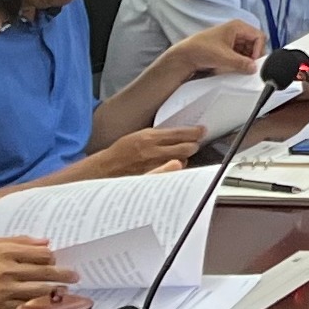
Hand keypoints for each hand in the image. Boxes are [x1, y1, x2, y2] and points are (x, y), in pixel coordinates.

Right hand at [0, 237, 72, 308]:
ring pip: (39, 291)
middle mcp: (6, 270)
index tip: (58, 259)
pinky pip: (24, 307)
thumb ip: (19, 241)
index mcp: (6, 252)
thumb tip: (45, 242)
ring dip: (55, 292)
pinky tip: (44, 304)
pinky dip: (36, 306)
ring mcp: (4, 290)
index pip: (41, 253)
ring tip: (64, 291)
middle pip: (45, 272)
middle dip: (64, 274)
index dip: (53, 257)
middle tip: (75, 276)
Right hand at [83, 126, 207, 177]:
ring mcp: (154, 166)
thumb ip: (157, 136)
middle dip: (193, 145)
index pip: (178, 133)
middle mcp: (153, 151)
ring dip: (185, 157)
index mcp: (148, 137)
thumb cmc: (121, 152)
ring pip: (182, 161)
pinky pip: (173, 173)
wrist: (106, 169)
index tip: (202, 130)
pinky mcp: (154, 177)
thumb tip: (176, 135)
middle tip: (196, 143)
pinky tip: (176, 166)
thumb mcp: (138, 136)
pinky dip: (177, 168)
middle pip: (185, 148)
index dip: (193, 132)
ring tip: (184, 154)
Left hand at [172, 19, 268, 80]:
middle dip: (252, 56)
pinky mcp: (228, 48)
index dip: (259, 50)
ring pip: (248, 51)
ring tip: (238, 68)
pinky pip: (240, 55)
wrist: (185, 56)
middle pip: (255, 44)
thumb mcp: (224, 58)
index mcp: (237, 26)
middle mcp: (236, 31)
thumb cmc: (200, 49)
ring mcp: (232, 40)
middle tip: (248, 67)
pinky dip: (239, 62)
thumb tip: (254, 68)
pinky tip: (233, 67)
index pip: (259, 36)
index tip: (253, 62)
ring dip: (245, 60)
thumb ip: (242, 63)